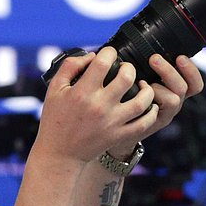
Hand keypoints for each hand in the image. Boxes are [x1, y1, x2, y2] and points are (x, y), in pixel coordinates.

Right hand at [35, 47, 160, 164]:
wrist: (59, 153)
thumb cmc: (55, 118)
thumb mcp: (54, 88)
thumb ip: (70, 66)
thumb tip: (92, 55)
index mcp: (82, 92)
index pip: (103, 63)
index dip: (109, 52)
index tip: (109, 53)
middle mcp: (99, 106)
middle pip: (126, 78)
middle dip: (128, 67)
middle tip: (125, 68)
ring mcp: (112, 122)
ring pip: (142, 101)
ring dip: (146, 89)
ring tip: (142, 84)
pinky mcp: (118, 136)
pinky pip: (144, 124)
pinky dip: (151, 113)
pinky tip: (149, 105)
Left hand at [107, 54, 203, 156]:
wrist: (120, 124)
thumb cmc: (131, 95)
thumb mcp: (143, 77)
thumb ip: (147, 65)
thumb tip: (141, 44)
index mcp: (176, 89)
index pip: (194, 82)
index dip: (191, 70)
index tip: (180, 57)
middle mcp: (175, 101)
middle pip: (185, 87)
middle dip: (170, 71)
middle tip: (153, 59)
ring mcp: (165, 113)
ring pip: (174, 99)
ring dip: (159, 87)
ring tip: (144, 82)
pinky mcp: (154, 122)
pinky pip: (157, 112)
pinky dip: (148, 100)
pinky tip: (136, 94)